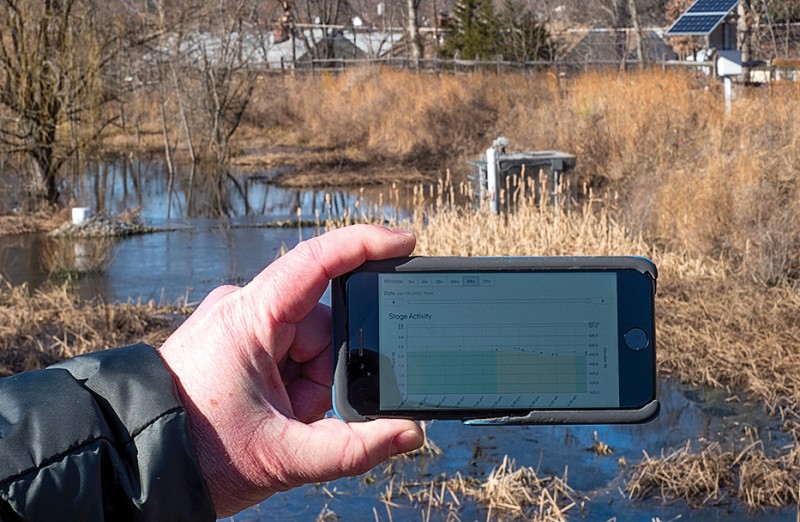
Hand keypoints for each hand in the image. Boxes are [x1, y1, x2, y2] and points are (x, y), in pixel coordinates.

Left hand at [159, 225, 423, 516]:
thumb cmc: (198, 453)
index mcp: (249, 318)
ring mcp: (241, 327)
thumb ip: (354, 448)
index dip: (365, 244)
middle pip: (322, 325)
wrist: (138, 467)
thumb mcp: (283, 456)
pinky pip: (289, 356)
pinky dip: (296, 387)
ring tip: (281, 422)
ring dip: (310, 387)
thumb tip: (409, 433)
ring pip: (309, 347)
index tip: (406, 242)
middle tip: (302, 415)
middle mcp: (244, 310)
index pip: (316, 261)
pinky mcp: (239, 344)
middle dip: (327, 374)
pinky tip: (277, 415)